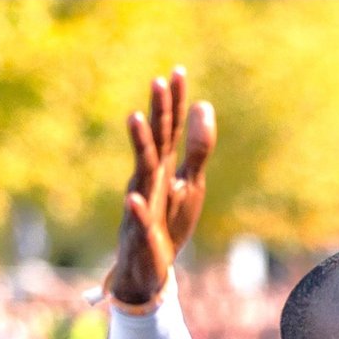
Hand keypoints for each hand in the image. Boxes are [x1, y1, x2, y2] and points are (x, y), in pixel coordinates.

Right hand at [108, 68, 216, 305]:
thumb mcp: (190, 183)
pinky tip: (133, 198)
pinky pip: (138, 219)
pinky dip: (136, 209)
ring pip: (141, 171)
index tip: (178, 70)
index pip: (170, 128)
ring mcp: (143, 202)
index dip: (174, 102)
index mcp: (165, 166)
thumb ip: (198, 148)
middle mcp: (149, 178)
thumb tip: (204, 106)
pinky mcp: (141, 231)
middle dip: (157, 112)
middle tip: (156, 81)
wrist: (149, 267)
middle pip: (155, 140)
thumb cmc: (168, 221)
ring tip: (135, 119)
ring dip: (139, 145)